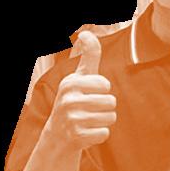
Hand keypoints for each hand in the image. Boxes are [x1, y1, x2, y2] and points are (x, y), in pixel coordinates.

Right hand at [46, 31, 116, 148]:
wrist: (58, 135)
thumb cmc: (75, 101)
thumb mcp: (79, 78)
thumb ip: (88, 56)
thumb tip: (87, 33)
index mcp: (70, 83)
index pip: (105, 84)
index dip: (102, 90)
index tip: (89, 94)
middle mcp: (68, 100)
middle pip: (111, 102)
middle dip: (106, 107)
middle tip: (90, 110)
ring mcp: (71, 119)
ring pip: (110, 118)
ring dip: (104, 121)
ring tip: (89, 121)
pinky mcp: (77, 137)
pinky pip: (105, 133)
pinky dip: (100, 135)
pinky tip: (87, 132)